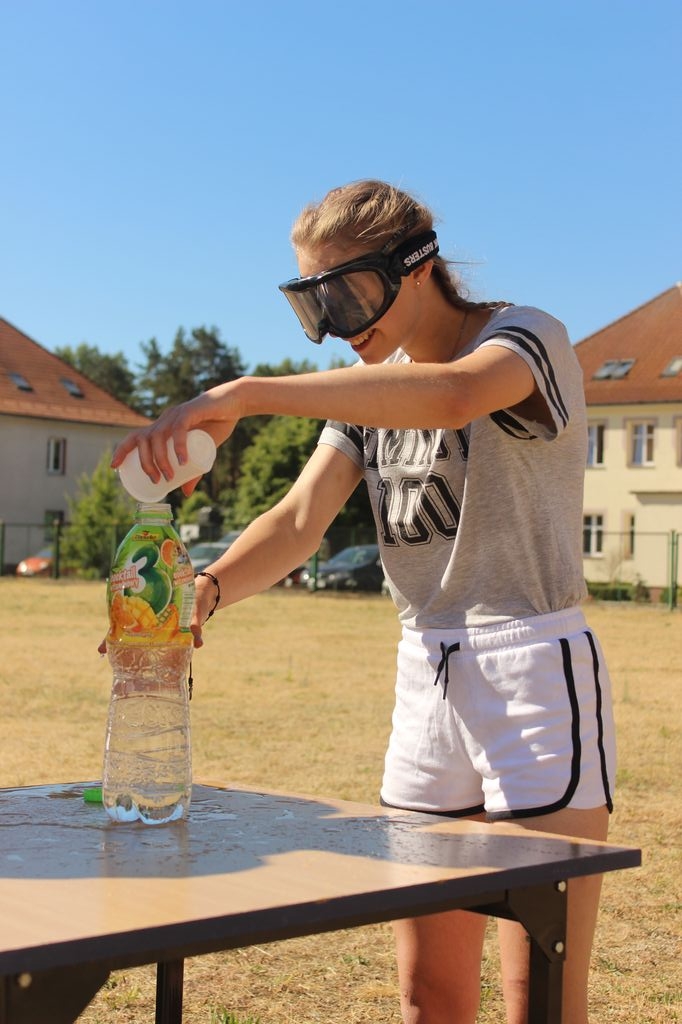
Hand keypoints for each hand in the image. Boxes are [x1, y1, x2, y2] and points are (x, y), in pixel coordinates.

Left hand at [110, 384, 240, 494]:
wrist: (235, 403)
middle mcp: (165, 419)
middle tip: (156, 481)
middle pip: (143, 440)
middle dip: (145, 463)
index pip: (135, 436)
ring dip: (160, 459)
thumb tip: (185, 493)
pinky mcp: (191, 411)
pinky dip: (178, 446)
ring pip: (158, 437)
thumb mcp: (203, 454)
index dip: (122, 450)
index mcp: (163, 427)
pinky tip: (182, 461)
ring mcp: (176, 414)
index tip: (114, 466)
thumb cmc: (217, 425)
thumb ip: (193, 472)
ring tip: (168, 476)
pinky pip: (178, 429)